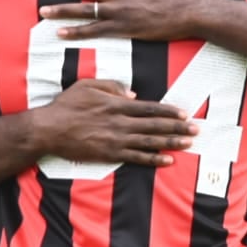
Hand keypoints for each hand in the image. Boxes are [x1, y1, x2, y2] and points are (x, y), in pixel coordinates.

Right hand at [33, 79, 197, 167]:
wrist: (49, 129)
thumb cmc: (67, 105)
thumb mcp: (88, 85)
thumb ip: (112, 86)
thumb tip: (133, 94)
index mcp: (116, 104)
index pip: (148, 108)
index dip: (168, 111)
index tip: (184, 113)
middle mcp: (120, 122)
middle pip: (154, 125)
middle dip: (177, 127)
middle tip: (197, 129)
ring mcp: (116, 140)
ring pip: (150, 142)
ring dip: (171, 143)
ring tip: (189, 143)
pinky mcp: (109, 154)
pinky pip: (136, 158)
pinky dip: (153, 159)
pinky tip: (167, 160)